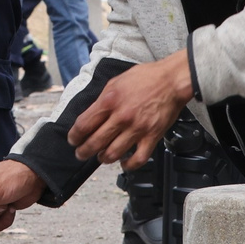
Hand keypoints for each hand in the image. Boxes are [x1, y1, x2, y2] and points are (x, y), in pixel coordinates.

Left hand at [67, 53, 193, 168]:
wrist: (172, 80)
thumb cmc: (145, 78)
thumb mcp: (115, 82)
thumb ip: (102, 100)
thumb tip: (91, 116)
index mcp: (109, 101)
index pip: (83, 125)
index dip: (74, 136)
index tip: (72, 140)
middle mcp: (121, 117)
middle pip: (95, 142)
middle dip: (83, 152)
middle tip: (81, 154)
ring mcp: (137, 129)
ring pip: (112, 154)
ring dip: (103, 158)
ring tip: (101, 157)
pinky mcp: (152, 137)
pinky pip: (137, 159)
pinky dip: (128, 165)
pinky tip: (123, 163)